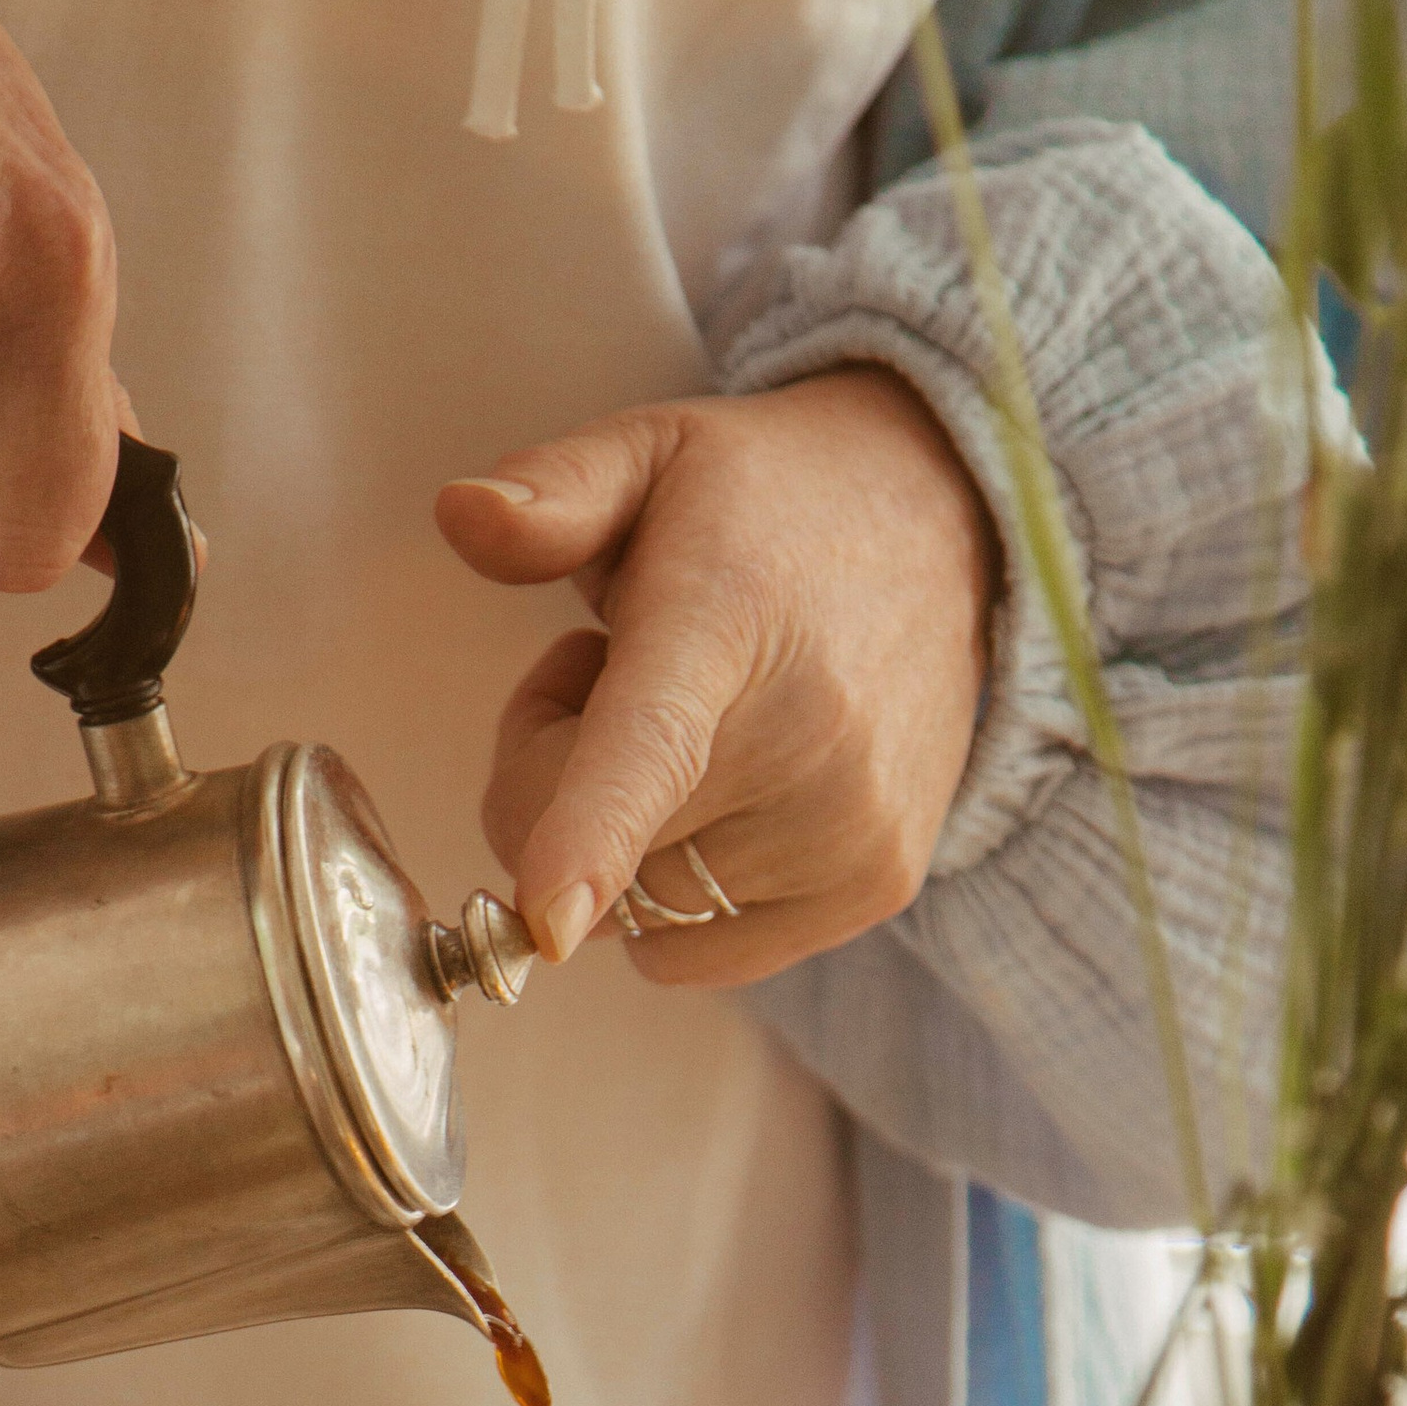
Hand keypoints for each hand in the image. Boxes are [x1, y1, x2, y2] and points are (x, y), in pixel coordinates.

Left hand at [436, 368, 997, 984]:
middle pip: (593, 856)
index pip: (651, 747)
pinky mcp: (873, 888)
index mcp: (724, 622)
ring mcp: (849, 828)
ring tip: (688, 727)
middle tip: (609, 679)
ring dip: (621, 840)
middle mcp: (807, 739)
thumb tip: (458, 513)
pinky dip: (674, 895)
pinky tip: (723, 789)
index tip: (548, 918)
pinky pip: (693, 954)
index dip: (590, 837)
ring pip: (635, 913)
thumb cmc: (763, 504)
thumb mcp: (650, 452)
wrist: (948, 525)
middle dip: (551, 782)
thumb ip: (553, 490)